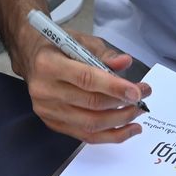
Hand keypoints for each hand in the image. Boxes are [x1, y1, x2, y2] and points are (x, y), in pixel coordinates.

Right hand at [17, 30, 150, 143]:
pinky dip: (110, 135)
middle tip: (144, 97)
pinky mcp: (52, 123)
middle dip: (123, 104)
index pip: (86, 79)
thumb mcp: (80, 40)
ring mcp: (47, 110)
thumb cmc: (58, 47)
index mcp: (48, 65)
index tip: (137, 92)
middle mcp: (44, 90)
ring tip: (138, 112)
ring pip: (90, 124)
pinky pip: (85, 135)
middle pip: (90, 105)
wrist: (31, 58)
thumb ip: (104, 53)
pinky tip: (128, 129)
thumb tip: (125, 63)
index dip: (114, 87)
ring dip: (119, 121)